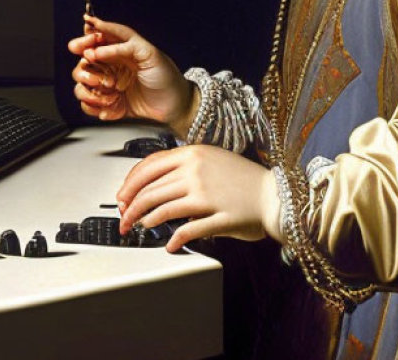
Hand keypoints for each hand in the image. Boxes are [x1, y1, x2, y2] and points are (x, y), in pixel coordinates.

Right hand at [67, 15, 193, 129]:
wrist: (175, 105)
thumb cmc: (166, 77)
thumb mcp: (149, 53)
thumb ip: (124, 46)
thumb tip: (98, 48)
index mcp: (119, 49)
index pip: (94, 39)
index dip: (85, 40)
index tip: (84, 48)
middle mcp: (110, 66)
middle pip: (82, 63)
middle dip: (85, 70)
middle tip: (98, 76)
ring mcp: (107, 85)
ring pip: (81, 85)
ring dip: (91, 90)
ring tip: (111, 92)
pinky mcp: (108, 104)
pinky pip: (88, 105)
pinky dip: (95, 106)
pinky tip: (111, 105)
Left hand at [116, 144, 282, 252]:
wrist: (275, 194)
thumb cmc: (243, 179)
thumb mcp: (210, 159)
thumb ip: (182, 167)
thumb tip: (152, 185)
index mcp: (193, 153)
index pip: (148, 167)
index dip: (129, 184)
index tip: (122, 196)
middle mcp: (196, 170)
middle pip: (149, 190)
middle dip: (130, 208)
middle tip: (124, 219)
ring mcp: (206, 193)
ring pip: (161, 209)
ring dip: (145, 221)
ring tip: (142, 227)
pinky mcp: (217, 216)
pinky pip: (186, 230)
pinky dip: (173, 240)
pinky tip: (169, 245)